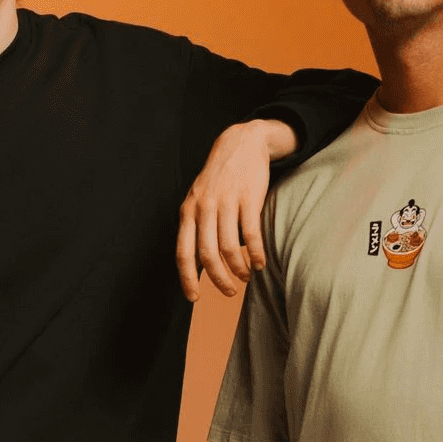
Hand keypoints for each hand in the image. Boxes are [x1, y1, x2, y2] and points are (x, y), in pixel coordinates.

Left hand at [177, 118, 295, 300]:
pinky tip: (259, 262)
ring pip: (229, 247)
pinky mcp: (248, 198)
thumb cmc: (219, 178)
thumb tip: (196, 262)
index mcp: (188, 211)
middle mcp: (204, 208)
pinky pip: (250, 234)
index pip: (183, 253)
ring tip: (246, 276)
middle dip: (218, 279)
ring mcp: (226, 202)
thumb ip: (195, 226)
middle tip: (229, 291)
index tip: (193, 298)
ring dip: (238, 269)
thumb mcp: (198, 198)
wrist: (240, 143)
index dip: (187, 279)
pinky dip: (255, 253)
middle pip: (208, 255)